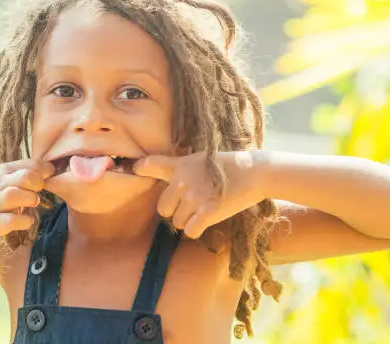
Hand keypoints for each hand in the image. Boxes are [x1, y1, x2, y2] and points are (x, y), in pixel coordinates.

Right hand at [0, 159, 54, 241]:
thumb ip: (13, 174)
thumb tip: (41, 173)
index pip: (30, 164)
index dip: (45, 169)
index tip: (50, 175)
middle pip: (27, 177)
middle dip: (39, 184)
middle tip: (37, 191)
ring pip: (20, 195)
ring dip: (31, 200)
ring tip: (29, 204)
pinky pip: (14, 221)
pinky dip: (24, 221)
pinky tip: (24, 221)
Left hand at [133, 151, 267, 238]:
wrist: (255, 172)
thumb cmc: (230, 165)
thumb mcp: (201, 159)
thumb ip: (182, 169)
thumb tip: (169, 182)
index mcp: (180, 165)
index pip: (149, 164)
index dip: (139, 168)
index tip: (134, 170)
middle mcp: (182, 181)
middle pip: (162, 208)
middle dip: (174, 211)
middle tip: (191, 206)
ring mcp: (193, 197)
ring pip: (177, 222)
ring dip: (189, 220)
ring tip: (205, 209)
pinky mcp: (207, 212)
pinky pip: (190, 231)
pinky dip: (197, 229)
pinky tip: (208, 220)